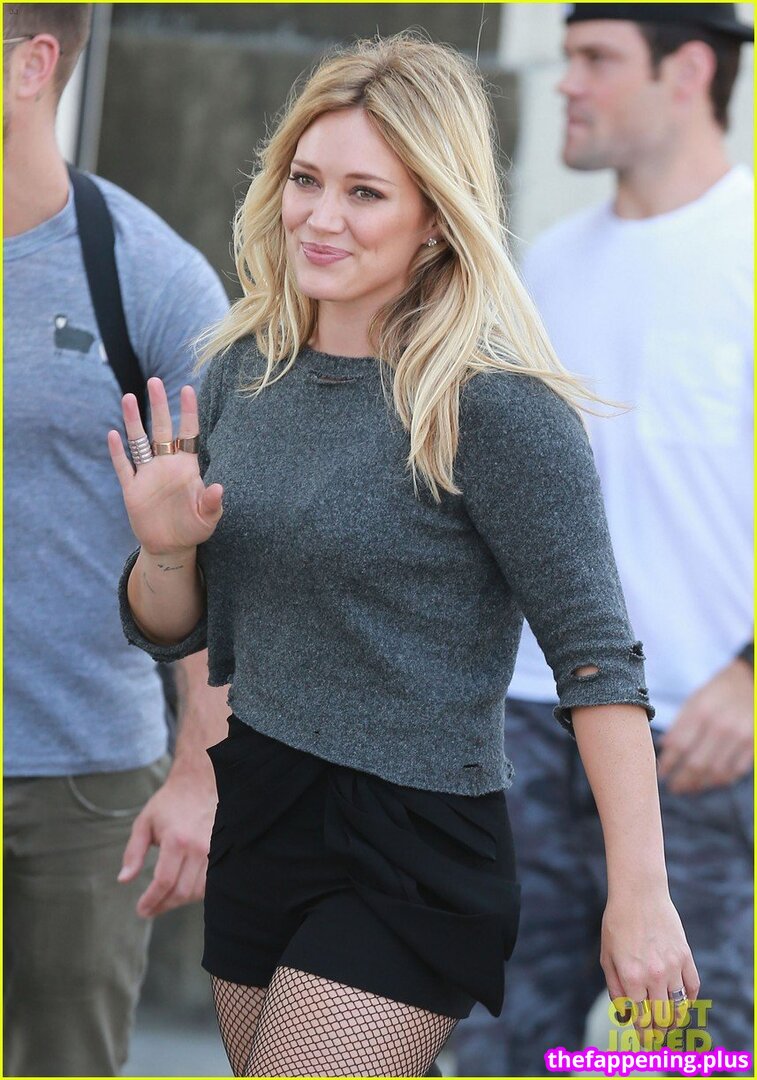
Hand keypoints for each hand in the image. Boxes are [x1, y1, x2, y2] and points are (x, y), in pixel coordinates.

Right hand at [107, 377, 222, 556]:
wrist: (170, 546)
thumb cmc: (194, 528)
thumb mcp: (208, 518)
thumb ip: (212, 502)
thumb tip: (218, 488)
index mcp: (187, 466)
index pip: (188, 432)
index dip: (188, 411)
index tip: (187, 388)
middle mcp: (166, 464)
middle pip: (161, 428)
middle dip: (158, 405)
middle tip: (154, 381)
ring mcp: (147, 475)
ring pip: (139, 441)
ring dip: (133, 421)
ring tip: (128, 397)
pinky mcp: (132, 489)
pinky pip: (123, 467)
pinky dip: (118, 453)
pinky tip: (113, 435)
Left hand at [117, 756, 216, 917]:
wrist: (200, 783)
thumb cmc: (170, 802)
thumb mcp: (144, 822)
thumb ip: (133, 852)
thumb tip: (124, 879)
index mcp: (177, 840)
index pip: (164, 882)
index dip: (151, 901)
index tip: (141, 909)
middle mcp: (198, 847)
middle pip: (181, 892)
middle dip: (163, 906)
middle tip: (149, 909)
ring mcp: (214, 850)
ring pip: (197, 891)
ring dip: (178, 901)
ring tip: (163, 901)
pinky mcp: (222, 851)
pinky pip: (210, 883)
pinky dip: (195, 892)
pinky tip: (182, 890)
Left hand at [601, 890, 698, 1046]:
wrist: (639, 894)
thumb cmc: (618, 923)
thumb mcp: (607, 956)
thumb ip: (615, 988)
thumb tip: (625, 1016)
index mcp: (631, 977)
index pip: (641, 1018)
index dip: (643, 1034)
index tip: (645, 1043)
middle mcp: (654, 975)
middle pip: (661, 1017)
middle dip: (659, 1033)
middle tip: (657, 1039)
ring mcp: (673, 966)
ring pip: (679, 1007)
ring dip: (675, 1021)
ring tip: (669, 1026)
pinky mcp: (686, 956)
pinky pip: (693, 987)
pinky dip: (690, 1001)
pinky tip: (682, 1005)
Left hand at [658, 660, 752, 793]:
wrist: (751, 682)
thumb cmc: (717, 692)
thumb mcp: (695, 700)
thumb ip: (680, 724)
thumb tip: (665, 748)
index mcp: (700, 712)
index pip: (679, 746)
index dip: (668, 764)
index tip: (660, 774)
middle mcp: (720, 726)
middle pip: (696, 764)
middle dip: (682, 781)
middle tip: (674, 788)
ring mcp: (739, 737)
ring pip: (716, 772)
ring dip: (700, 785)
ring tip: (690, 788)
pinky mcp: (753, 744)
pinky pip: (736, 771)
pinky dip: (722, 780)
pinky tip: (711, 782)